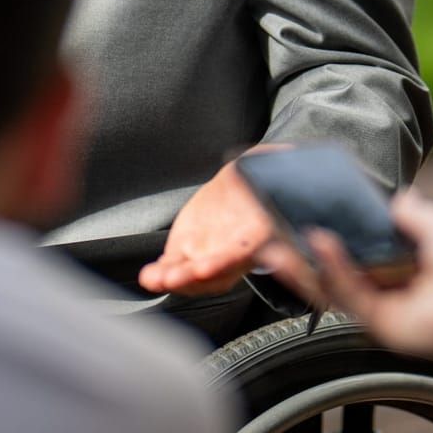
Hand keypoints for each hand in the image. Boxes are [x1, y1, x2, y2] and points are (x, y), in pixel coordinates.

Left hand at [138, 157, 275, 296]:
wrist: (238, 190)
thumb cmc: (257, 180)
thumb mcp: (268, 168)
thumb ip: (273, 165)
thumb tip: (282, 153)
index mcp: (258, 232)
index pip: (245, 251)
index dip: (226, 261)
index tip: (207, 266)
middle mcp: (234, 252)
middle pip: (218, 273)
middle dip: (195, 278)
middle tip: (174, 278)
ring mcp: (211, 255)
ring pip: (194, 276)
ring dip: (174, 280)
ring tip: (154, 278)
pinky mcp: (189, 252)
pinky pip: (175, 268)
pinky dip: (161, 275)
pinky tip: (150, 276)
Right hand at [258, 190, 432, 366]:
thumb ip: (414, 213)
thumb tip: (398, 197)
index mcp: (411, 258)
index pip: (362, 240)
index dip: (335, 223)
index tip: (309, 202)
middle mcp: (395, 283)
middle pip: (338, 265)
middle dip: (304, 247)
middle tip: (275, 224)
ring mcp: (387, 305)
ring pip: (333, 285)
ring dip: (303, 263)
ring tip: (279, 238)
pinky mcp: (384, 324)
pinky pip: (348, 297)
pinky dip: (330, 271)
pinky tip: (317, 246)